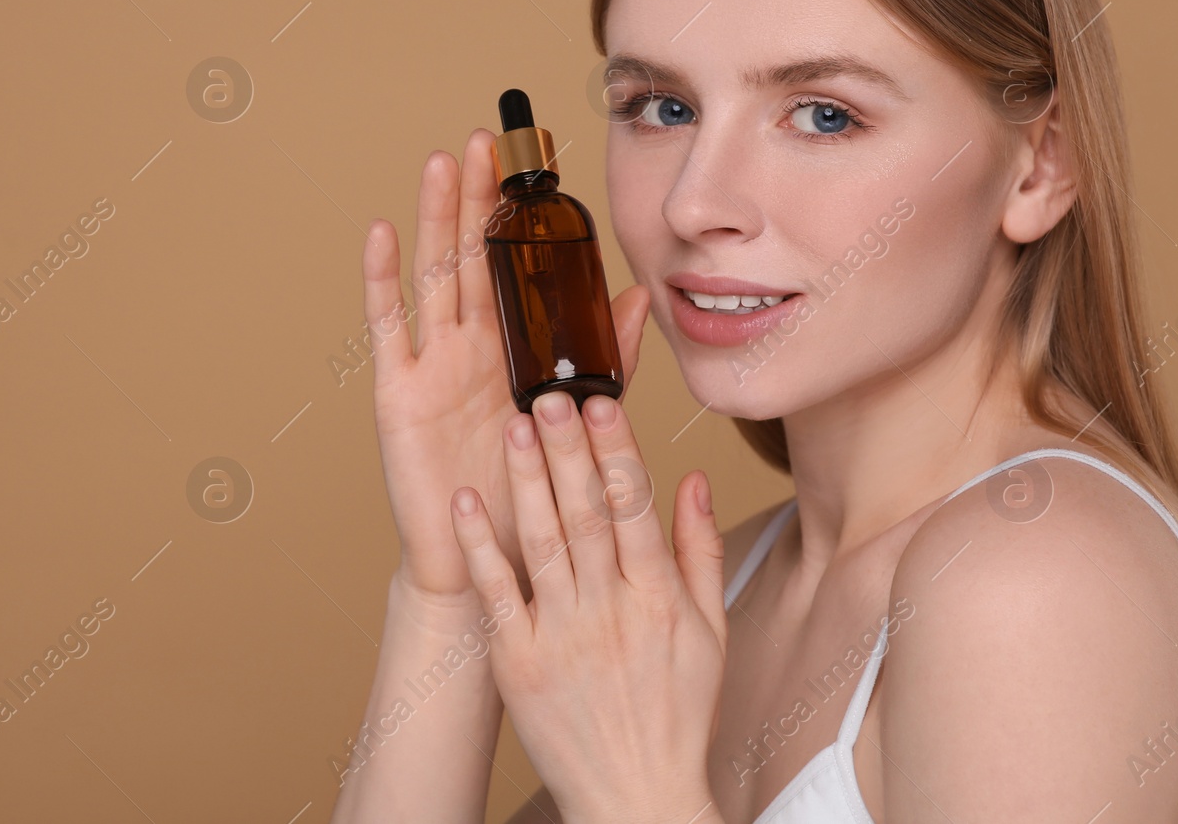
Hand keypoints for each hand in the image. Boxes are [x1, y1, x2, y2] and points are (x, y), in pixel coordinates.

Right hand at [364, 128, 649, 605]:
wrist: (493, 563)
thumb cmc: (534, 494)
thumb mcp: (581, 413)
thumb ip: (607, 354)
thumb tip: (639, 292)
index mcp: (516, 347)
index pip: (517, 264)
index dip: (522, 215)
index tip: (537, 162)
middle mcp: (472, 346)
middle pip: (473, 254)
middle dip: (479, 196)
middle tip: (488, 137)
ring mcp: (433, 364)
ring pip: (435, 275)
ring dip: (437, 218)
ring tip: (443, 161)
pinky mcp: (400, 392)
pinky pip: (390, 328)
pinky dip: (383, 280)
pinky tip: (382, 233)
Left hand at [447, 387, 726, 823]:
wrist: (636, 796)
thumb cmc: (677, 716)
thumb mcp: (710, 633)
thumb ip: (699, 550)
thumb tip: (693, 479)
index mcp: (658, 599)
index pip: (635, 508)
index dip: (616, 451)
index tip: (601, 402)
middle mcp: (609, 611)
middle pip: (586, 514)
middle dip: (566, 450)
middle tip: (546, 393)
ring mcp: (559, 635)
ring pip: (541, 542)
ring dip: (525, 481)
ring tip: (512, 428)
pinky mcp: (517, 661)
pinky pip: (494, 594)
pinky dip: (480, 547)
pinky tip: (466, 503)